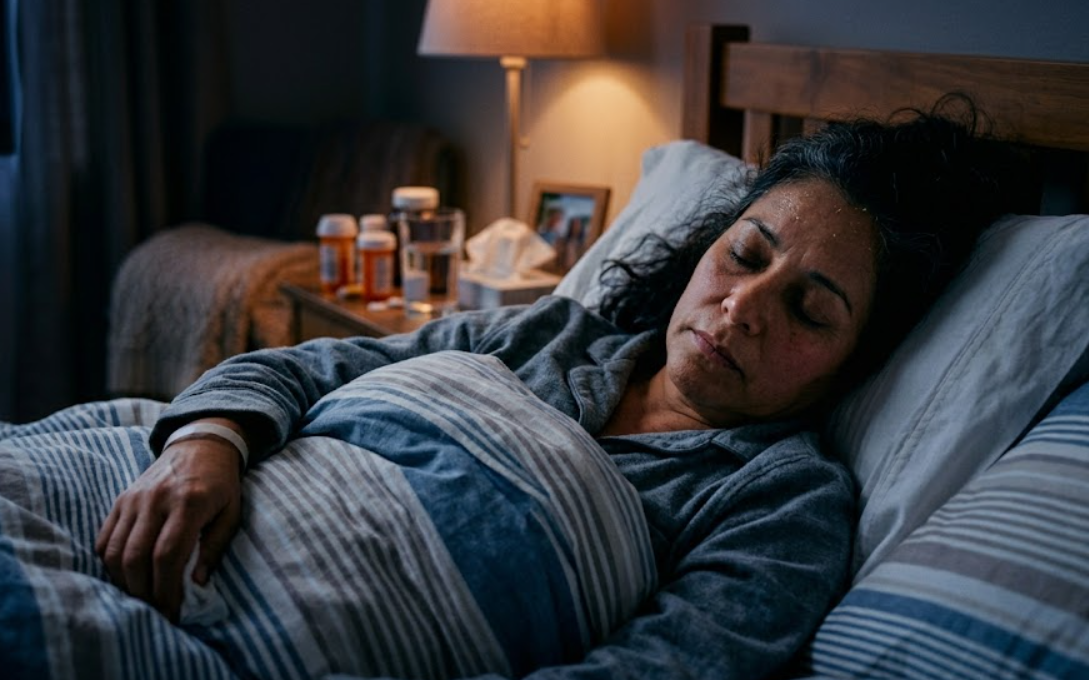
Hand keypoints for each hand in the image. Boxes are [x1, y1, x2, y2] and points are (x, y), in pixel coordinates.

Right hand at [95, 425, 243, 620]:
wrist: (201, 445)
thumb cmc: (221, 484)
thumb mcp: (231, 513)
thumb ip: (215, 548)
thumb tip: (196, 585)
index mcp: (188, 503)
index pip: (167, 554)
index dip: (166, 588)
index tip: (171, 610)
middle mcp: (156, 500)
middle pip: (135, 557)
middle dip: (143, 591)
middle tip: (154, 609)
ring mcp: (134, 498)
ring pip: (113, 550)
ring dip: (124, 581)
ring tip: (141, 595)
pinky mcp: (121, 499)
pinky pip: (104, 537)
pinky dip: (110, 562)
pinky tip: (127, 574)